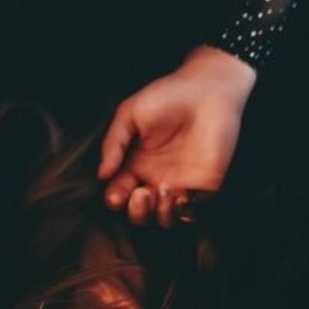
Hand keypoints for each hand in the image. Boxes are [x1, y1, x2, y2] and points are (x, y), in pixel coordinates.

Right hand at [97, 45, 256, 227]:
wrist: (206, 90)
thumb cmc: (167, 96)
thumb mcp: (130, 113)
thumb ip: (114, 142)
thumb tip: (101, 173)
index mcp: (135, 162)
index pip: (120, 191)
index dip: (116, 198)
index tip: (116, 194)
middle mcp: (155, 177)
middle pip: (140, 211)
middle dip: (136, 211)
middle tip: (140, 194)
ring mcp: (179, 183)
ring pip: (164, 217)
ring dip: (158, 213)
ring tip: (160, 191)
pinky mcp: (204, 186)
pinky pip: (192, 212)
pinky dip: (183, 213)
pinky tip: (179, 195)